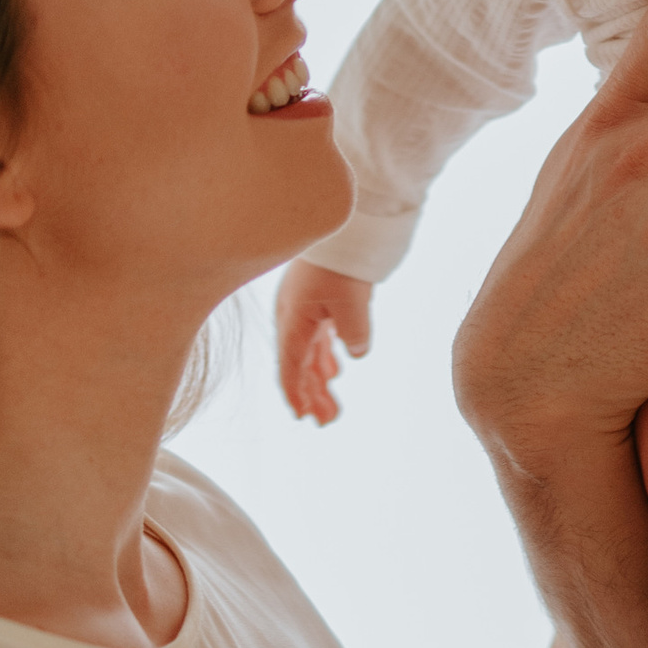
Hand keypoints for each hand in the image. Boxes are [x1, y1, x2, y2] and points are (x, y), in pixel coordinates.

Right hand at [275, 260, 373, 422]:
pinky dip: (325, 357)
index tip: (302, 416)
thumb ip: (354, 332)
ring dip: (320, 381)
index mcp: (293, 321)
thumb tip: (357, 354)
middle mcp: (294, 319)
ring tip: (332, 408)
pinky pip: (318, 338)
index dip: (296, 394)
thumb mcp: (351, 301)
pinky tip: (335, 371)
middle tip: (326, 422)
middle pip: (299, 366)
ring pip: (309, 354)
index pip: (290, 368)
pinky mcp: (317, 302)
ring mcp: (304, 310)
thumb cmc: (343, 262)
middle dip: (312, 395)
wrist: (347, 224)